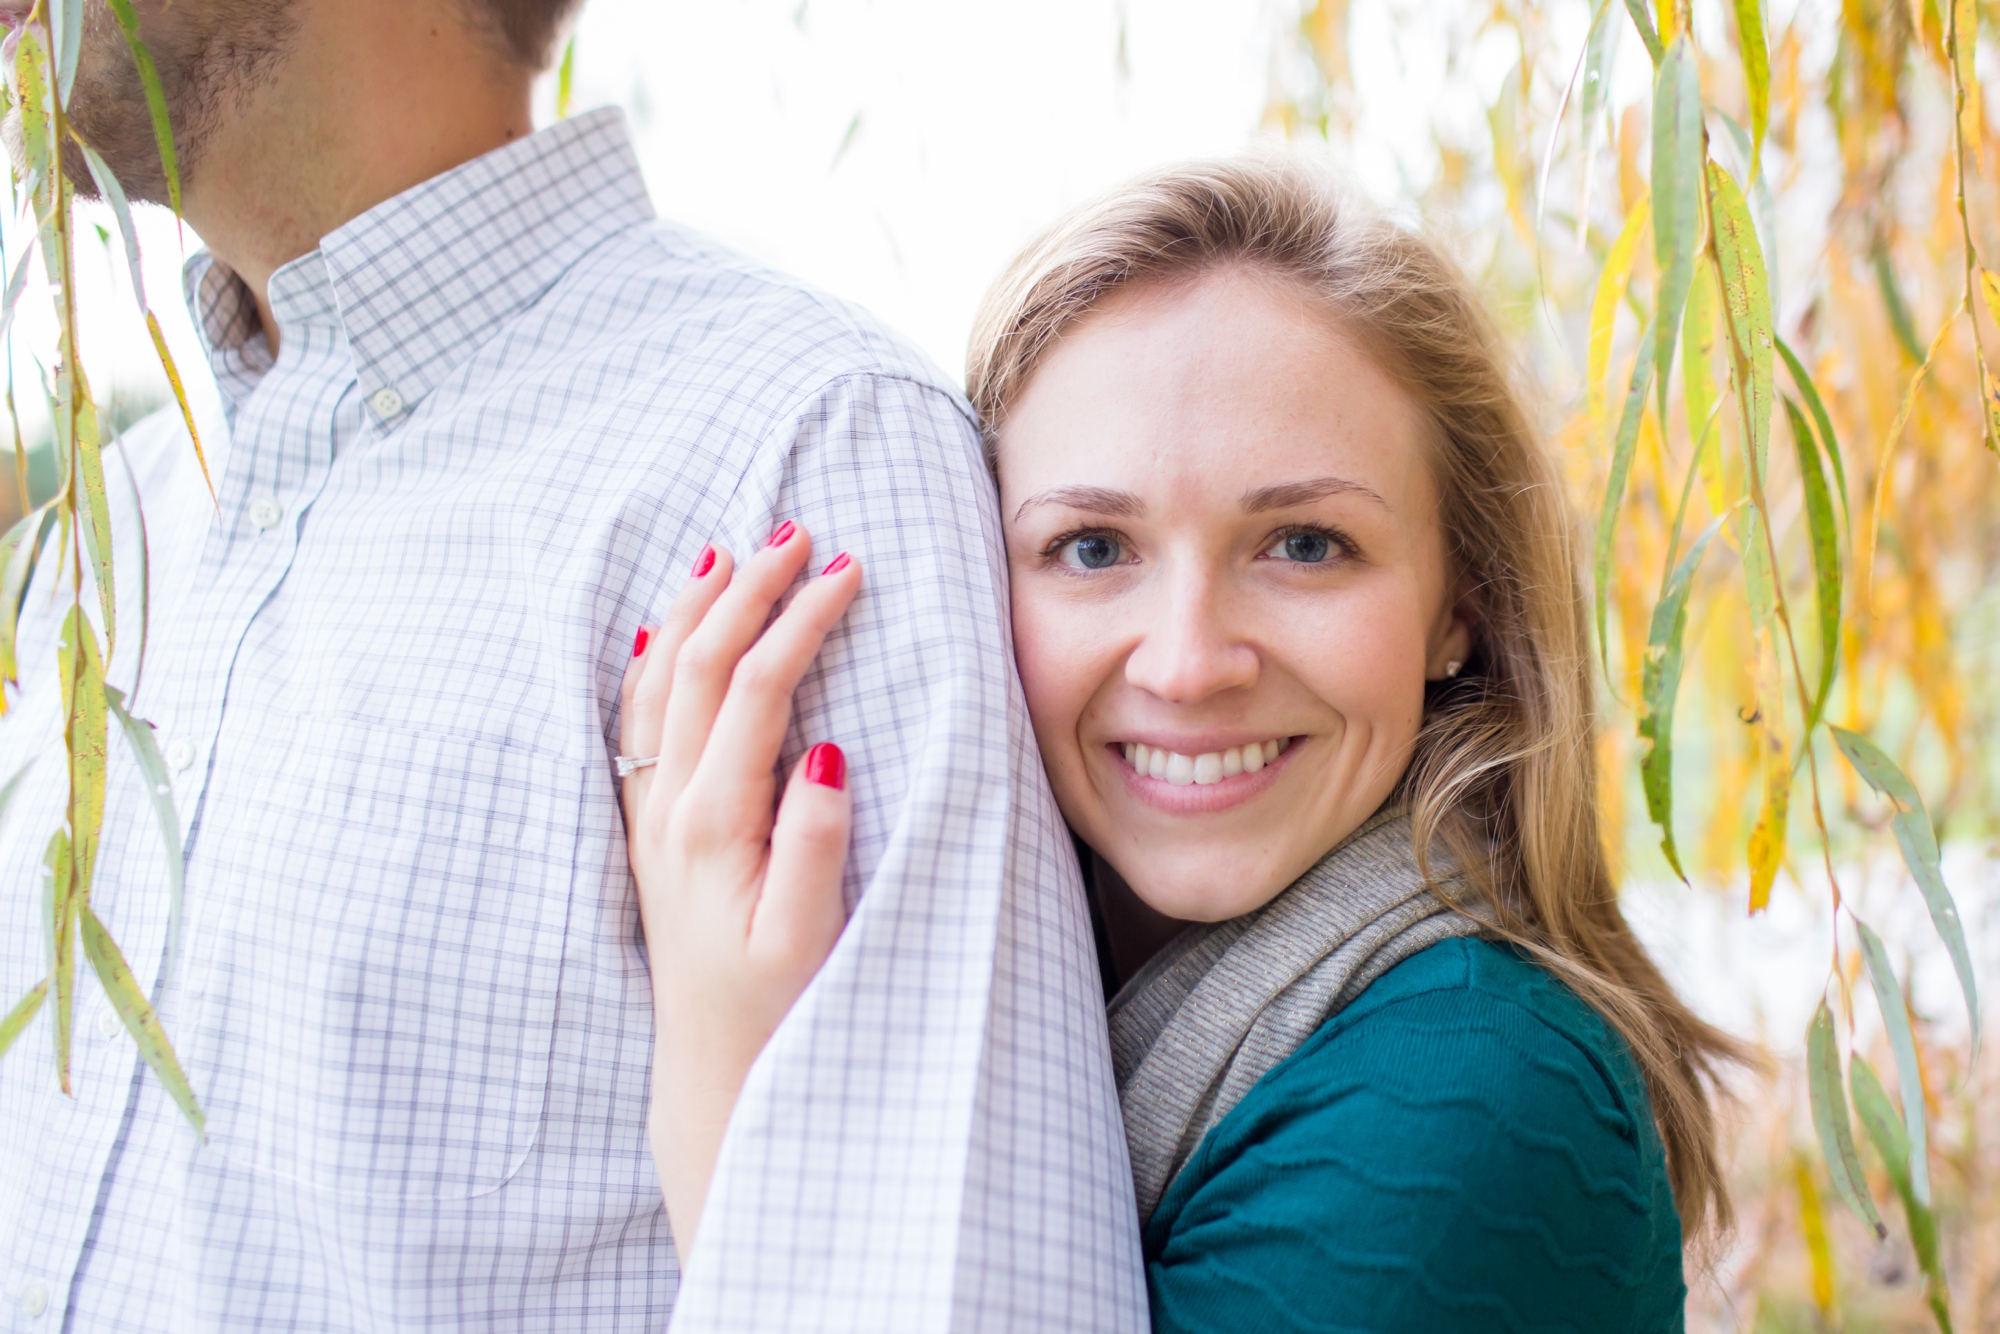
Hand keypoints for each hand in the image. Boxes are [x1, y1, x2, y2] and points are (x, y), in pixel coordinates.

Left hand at [618, 521, 861, 1255]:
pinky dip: (651, 661)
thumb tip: (824, 753)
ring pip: (659, 682)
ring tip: (726, 555)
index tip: (846, 569)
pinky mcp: (649, 828)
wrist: (710, 1064)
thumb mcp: (807, 936)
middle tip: (794, 532)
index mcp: (714, 822)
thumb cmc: (772, 1003)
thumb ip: (814, 844)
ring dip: (693, 611)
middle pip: (701, 666)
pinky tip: (662, 635)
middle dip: (746, 591)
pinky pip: (638, 719)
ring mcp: (650, 813)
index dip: (800, 621)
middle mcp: (668, 806)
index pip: (758, 688)